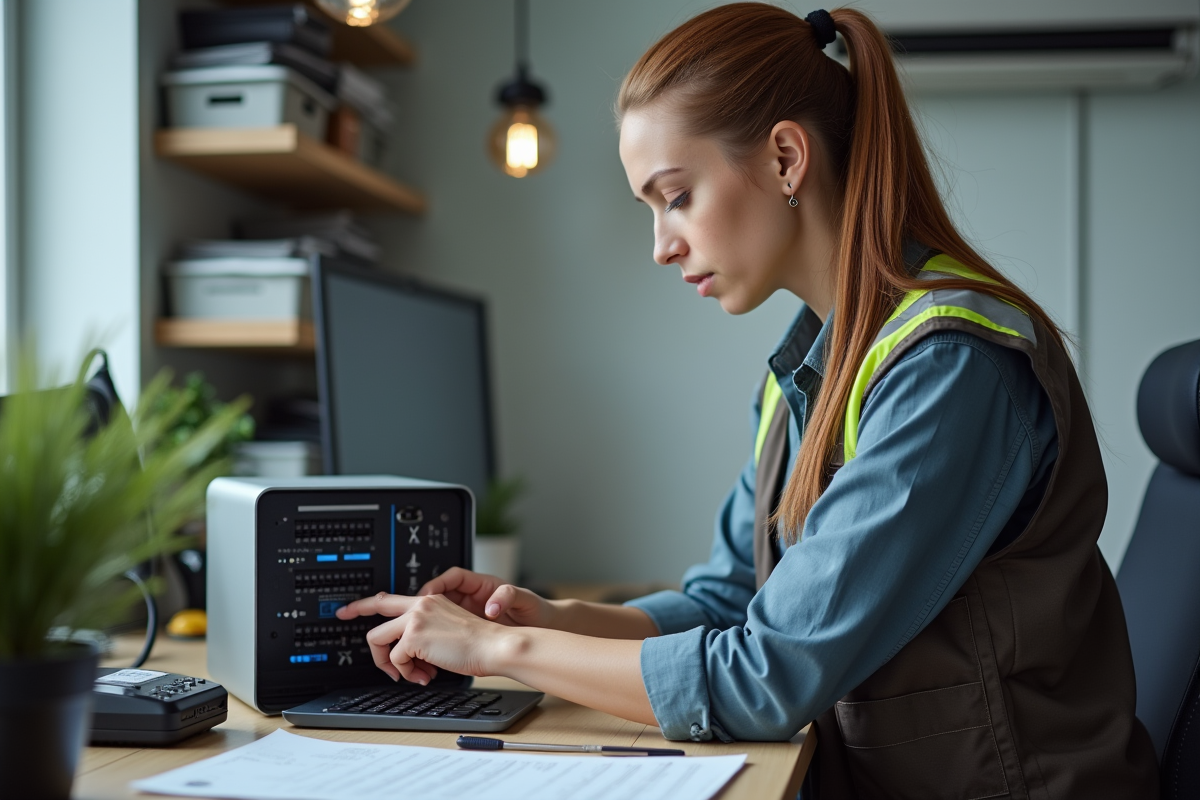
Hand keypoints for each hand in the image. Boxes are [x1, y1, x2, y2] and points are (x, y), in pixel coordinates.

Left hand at [336, 592, 508, 683]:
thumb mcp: (446, 630)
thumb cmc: (478, 643)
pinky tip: (426, 675)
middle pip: (376, 616)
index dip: (363, 604)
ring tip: (414, 674)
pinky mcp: (413, 636)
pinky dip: (407, 672)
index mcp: (428, 600)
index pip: (388, 598)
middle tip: (372, 653)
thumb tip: (404, 654)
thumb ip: (424, 634)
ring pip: (379, 640)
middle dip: (369, 640)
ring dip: (392, 664)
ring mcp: (415, 618)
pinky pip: (396, 659)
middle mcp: (419, 604)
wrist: (493, 646)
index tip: (346, 610)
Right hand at [417, 567, 554, 628]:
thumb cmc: (537, 610)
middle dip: (421, 602)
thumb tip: (491, 606)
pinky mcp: (470, 630)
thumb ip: (507, 596)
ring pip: (438, 614)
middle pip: (439, 594)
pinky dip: (438, 638)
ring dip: (426, 623)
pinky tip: (434, 647)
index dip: (436, 584)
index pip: (452, 577)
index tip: (426, 596)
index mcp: (483, 585)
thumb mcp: (524, 600)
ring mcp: (469, 614)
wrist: (545, 629)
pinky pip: (446, 631)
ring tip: (417, 634)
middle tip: (410, 614)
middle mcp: (473, 597)